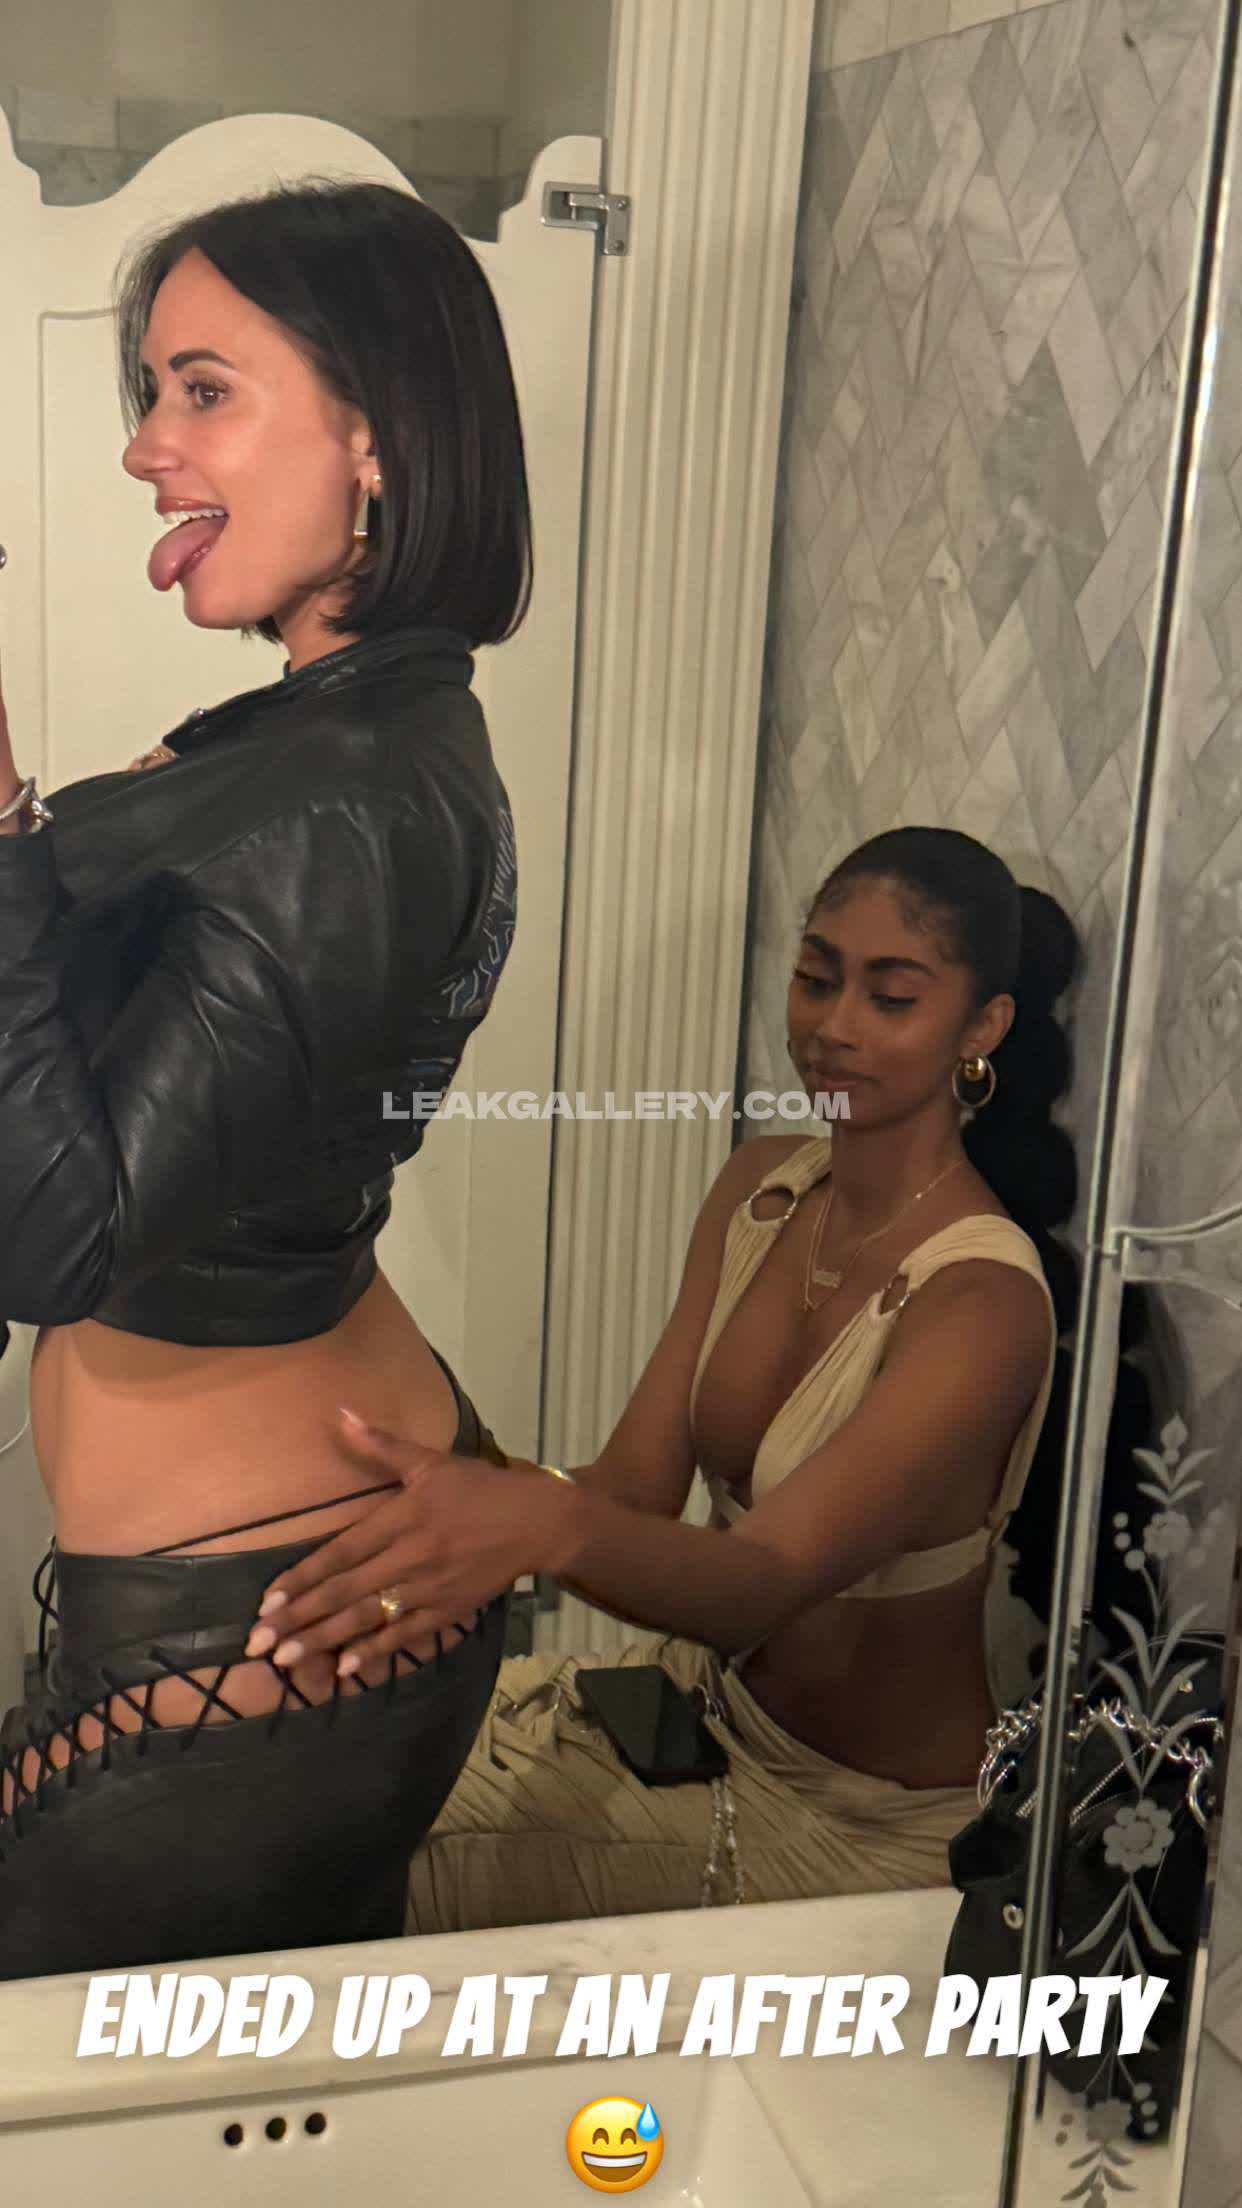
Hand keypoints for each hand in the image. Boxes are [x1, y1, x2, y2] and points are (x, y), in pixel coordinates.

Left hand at [243, 1408, 565, 1674]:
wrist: (538, 1521)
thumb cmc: (479, 1487)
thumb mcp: (431, 1460)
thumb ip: (381, 1443)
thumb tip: (340, 1414)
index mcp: (403, 1517)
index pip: (341, 1553)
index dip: (302, 1579)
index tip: (267, 1602)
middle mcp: (411, 1557)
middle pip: (346, 1591)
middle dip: (300, 1619)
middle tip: (259, 1643)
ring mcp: (429, 1588)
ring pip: (369, 1617)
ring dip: (326, 1640)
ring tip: (288, 1659)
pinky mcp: (447, 1610)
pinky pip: (406, 1634)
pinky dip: (376, 1650)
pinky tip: (346, 1668)